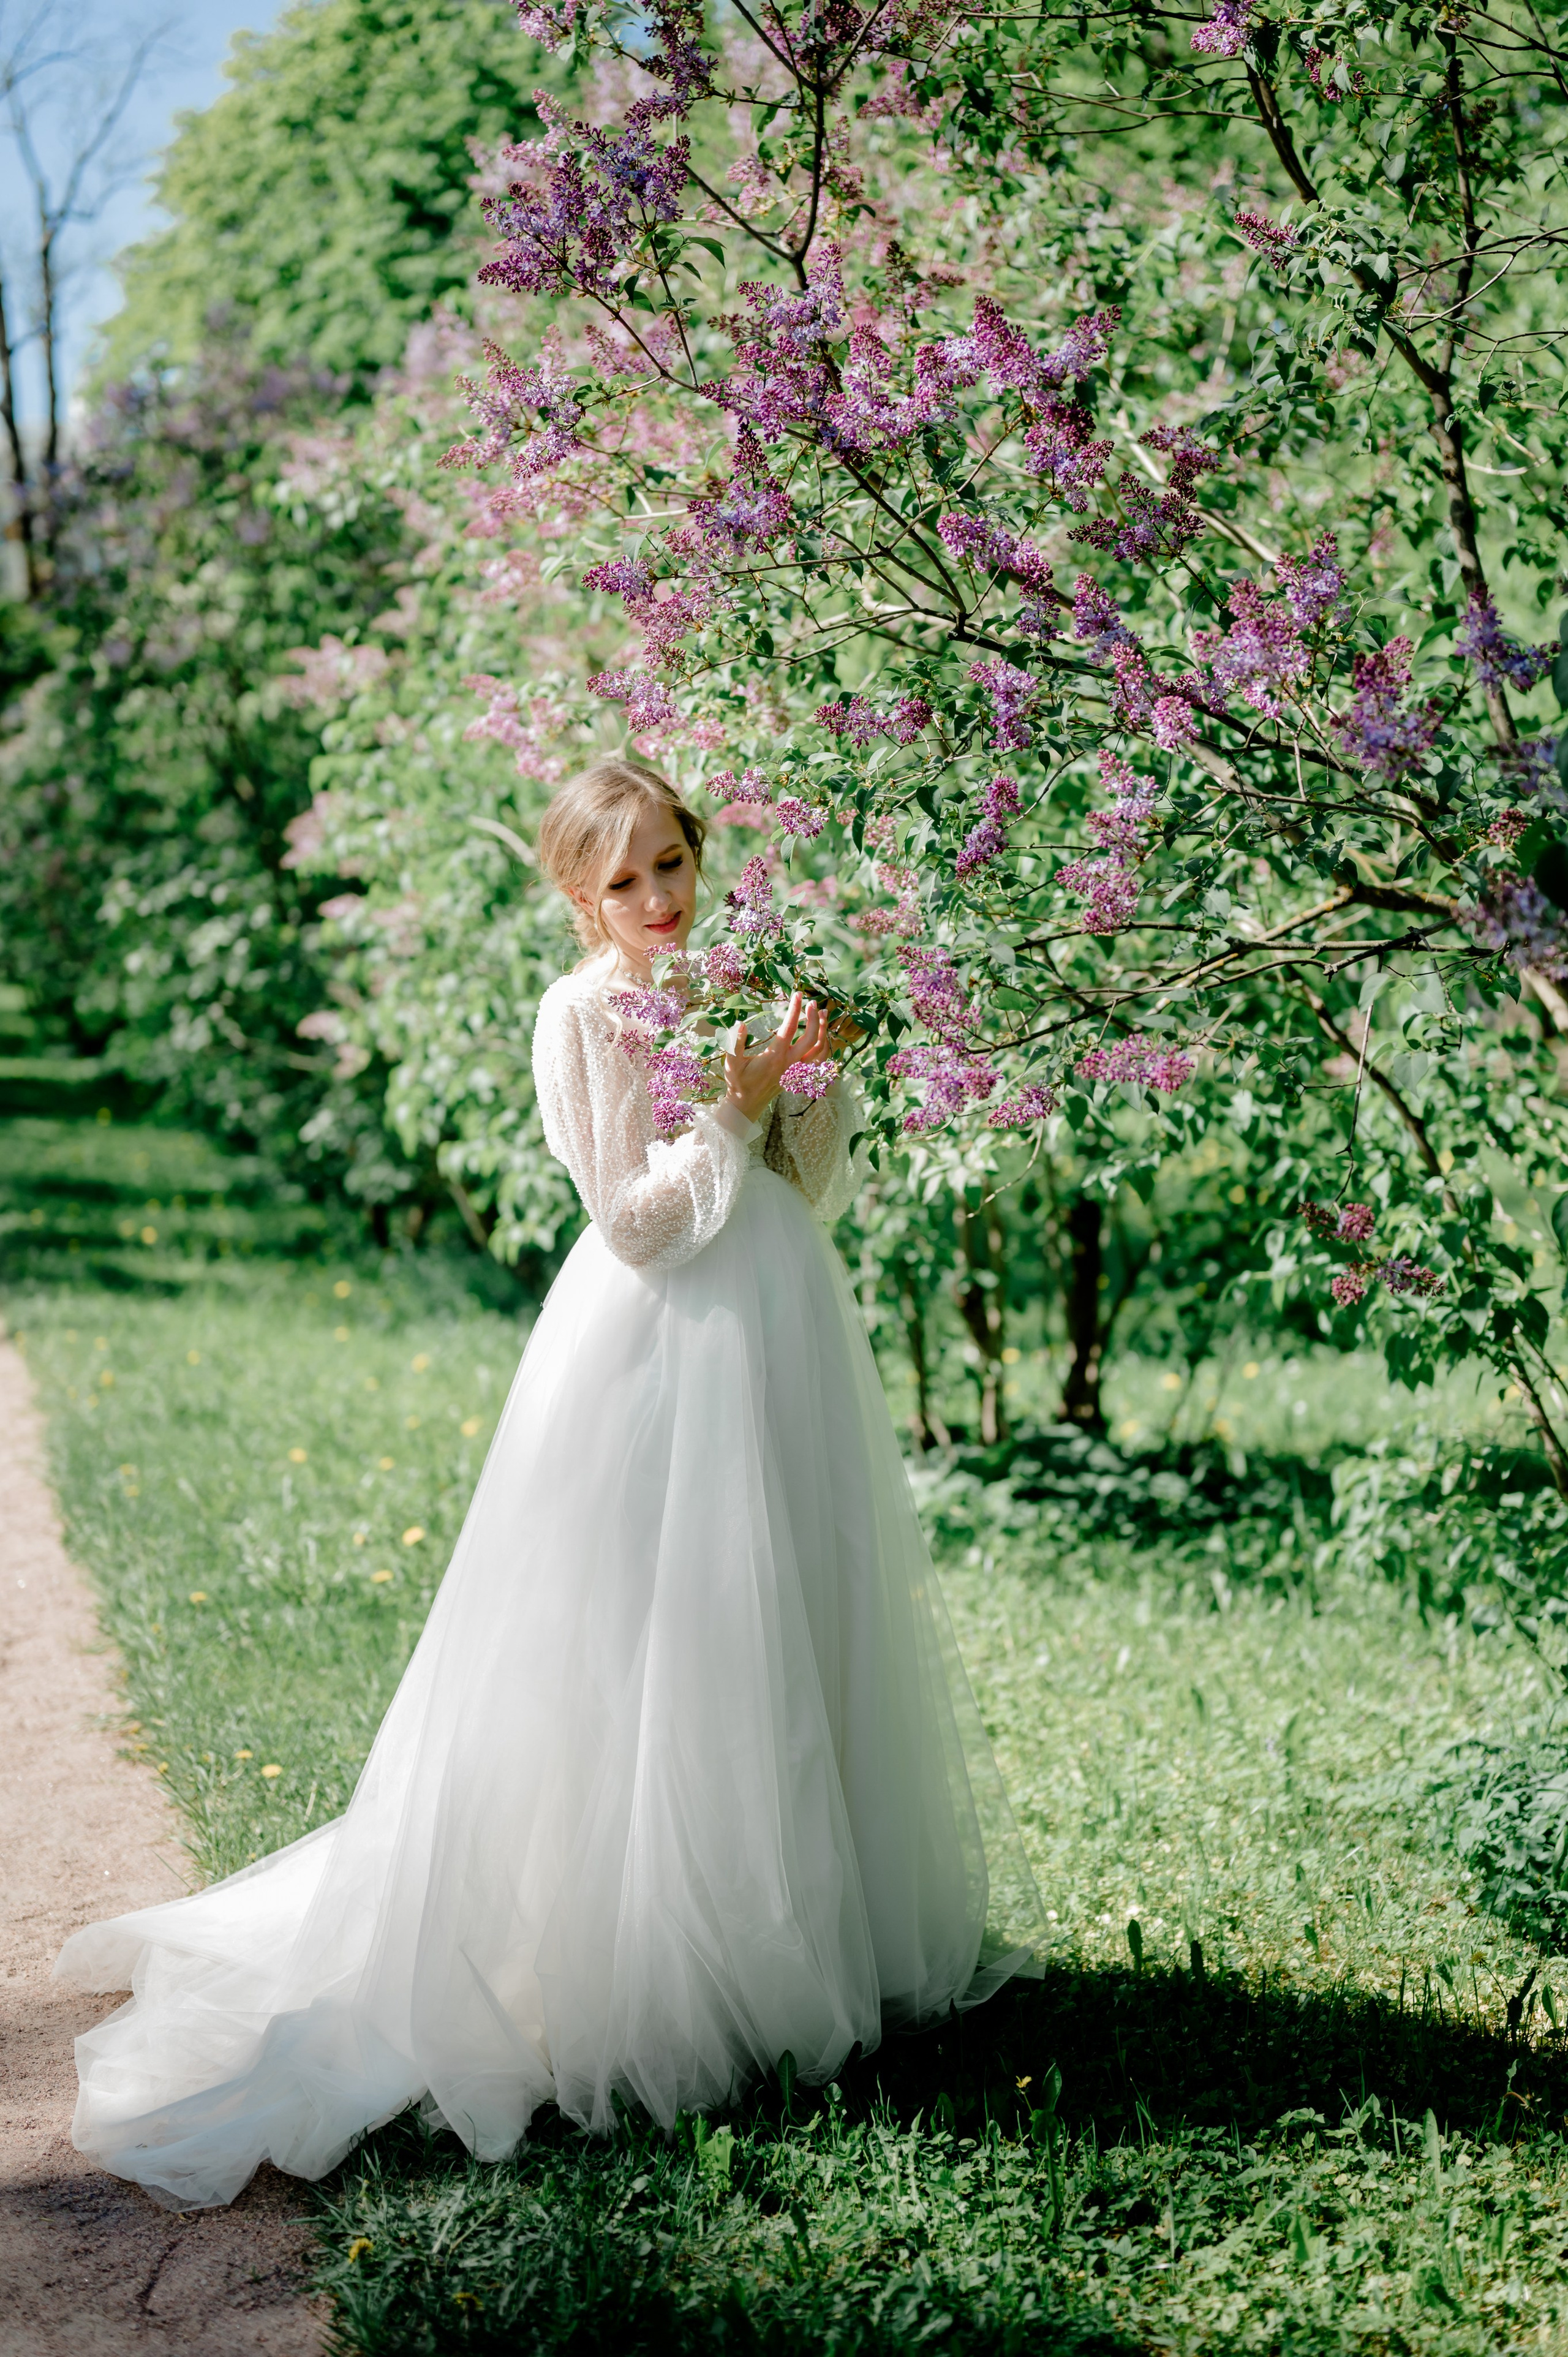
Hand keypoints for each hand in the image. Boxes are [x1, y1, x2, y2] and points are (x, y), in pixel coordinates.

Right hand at [723, 992, 828, 1124]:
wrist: (747, 1104)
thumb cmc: (738, 1081)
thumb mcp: (732, 1062)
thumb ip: (735, 1043)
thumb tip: (740, 1024)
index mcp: (774, 1056)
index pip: (788, 1028)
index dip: (794, 1009)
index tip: (797, 994)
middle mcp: (789, 1063)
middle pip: (810, 1037)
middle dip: (814, 1017)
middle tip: (812, 1002)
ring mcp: (797, 1070)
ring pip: (819, 1049)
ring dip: (823, 1030)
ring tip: (823, 1013)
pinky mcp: (799, 1075)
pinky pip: (819, 1060)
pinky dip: (825, 1046)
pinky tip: (823, 1034)